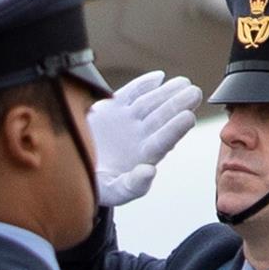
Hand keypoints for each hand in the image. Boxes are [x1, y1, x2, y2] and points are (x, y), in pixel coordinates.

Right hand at [87, 71, 203, 206]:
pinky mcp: (113, 108)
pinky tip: (159, 77)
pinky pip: (132, 93)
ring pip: (150, 103)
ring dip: (166, 92)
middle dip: (177, 104)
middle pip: (161, 118)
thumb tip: (150, 171)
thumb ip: (132, 186)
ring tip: (183, 83)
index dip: (175, 129)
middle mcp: (140, 136)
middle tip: (194, 92)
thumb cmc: (97, 186)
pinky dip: (144, 84)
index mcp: (143, 157)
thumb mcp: (112, 192)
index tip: (188, 117)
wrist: (74, 168)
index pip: (163, 141)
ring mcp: (128, 120)